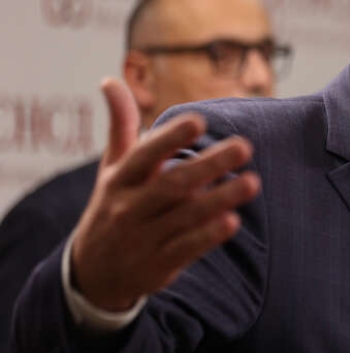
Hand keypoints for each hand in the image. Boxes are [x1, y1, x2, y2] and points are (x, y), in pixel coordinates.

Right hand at [70, 78, 260, 311]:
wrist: (93, 273)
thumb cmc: (113, 206)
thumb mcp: (112, 168)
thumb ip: (121, 125)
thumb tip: (110, 80)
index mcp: (120, 179)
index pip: (145, 155)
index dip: (170, 138)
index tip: (199, 121)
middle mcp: (129, 207)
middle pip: (173, 183)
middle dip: (209, 165)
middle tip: (245, 146)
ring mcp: (143, 238)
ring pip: (185, 216)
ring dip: (220, 199)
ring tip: (253, 182)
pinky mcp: (158, 265)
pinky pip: (186, 248)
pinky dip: (208, 236)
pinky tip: (232, 221)